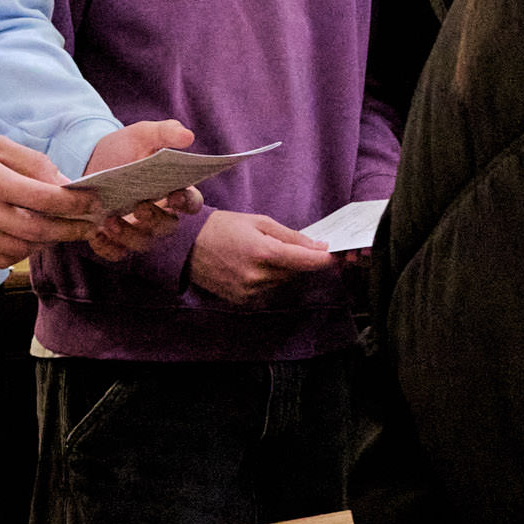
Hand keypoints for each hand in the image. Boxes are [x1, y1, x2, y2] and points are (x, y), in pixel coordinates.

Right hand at [0, 134, 100, 269]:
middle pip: (39, 231)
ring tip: (59, 232)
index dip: (75, 205)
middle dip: (70, 230)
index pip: (45, 199)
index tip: (93, 204)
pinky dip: (21, 253)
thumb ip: (33, 163)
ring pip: (22, 249)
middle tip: (89, 226)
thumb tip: (66, 185)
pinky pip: (0, 260)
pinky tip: (30, 240)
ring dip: (46, 243)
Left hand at [78, 121, 200, 261]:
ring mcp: (137, 229)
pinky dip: (107, 248)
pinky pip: (116, 253)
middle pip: (168, 227)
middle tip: (140, 206)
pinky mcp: (115, 239)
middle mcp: (159, 214)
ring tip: (110, 220)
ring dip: (129, 235)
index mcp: (173, 190)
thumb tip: (188, 136)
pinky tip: (96, 234)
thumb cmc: (125, 148)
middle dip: (156, 220)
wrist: (90, 158)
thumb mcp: (143, 134)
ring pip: (142, 243)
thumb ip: (166, 132)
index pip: (191, 203)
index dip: (188, 202)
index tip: (176, 194)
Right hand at [186, 211, 335, 305]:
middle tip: (281, 245)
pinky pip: (267, 291)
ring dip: (280, 269)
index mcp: (264, 253)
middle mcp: (259, 277)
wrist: (187, 246)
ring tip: (259, 253)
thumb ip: (290, 236)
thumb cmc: (222, 227)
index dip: (324, 259)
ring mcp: (250, 292)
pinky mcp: (243, 301)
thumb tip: (317, 246)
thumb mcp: (258, 222)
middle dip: (296, 259)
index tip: (336, 255)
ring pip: (282, 282)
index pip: (306, 261)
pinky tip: (250, 266)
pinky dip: (267, 279)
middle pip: (295, 272)